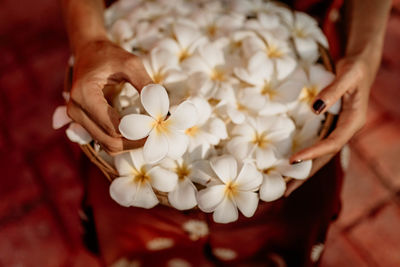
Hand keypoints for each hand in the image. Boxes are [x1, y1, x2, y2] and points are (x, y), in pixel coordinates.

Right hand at [67, 39, 152, 153]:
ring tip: (148, 134)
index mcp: (84, 94)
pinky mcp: (82, 122)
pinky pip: (104, 140)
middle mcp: (76, 110)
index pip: (113, 127)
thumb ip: (146, 84)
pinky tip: (137, 133)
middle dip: (135, 142)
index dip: (137, 131)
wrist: (89, 52)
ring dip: (129, 144)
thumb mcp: (131, 64)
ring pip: (107, 145)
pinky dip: (122, 141)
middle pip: (110, 141)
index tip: (156, 126)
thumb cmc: (109, 55)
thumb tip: (161, 109)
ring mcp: (76, 118)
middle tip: (156, 134)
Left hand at [285, 55, 373, 195]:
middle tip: (286, 191)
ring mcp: (340, 129)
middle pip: (326, 158)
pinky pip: (318, 145)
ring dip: (305, 170)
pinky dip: (307, 156)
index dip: (313, 153)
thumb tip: (314, 109)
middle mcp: (347, 130)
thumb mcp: (347, 75)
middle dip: (307, 174)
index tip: (292, 161)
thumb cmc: (356, 67)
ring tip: (286, 186)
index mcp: (354, 121)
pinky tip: (293, 164)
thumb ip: (333, 91)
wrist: (361, 65)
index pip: (332, 143)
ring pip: (322, 155)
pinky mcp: (333, 125)